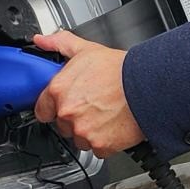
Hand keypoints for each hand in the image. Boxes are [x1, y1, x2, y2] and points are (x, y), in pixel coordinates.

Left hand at [31, 31, 141, 157]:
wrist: (147, 85)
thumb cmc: (120, 70)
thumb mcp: (86, 49)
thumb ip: (59, 44)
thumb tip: (43, 40)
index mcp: (59, 90)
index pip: (42, 109)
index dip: (53, 106)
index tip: (64, 103)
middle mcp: (67, 112)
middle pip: (62, 124)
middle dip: (74, 117)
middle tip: (92, 104)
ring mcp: (83, 130)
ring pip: (79, 138)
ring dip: (88, 130)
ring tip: (104, 114)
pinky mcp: (100, 144)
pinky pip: (97, 148)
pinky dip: (104, 140)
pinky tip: (112, 125)